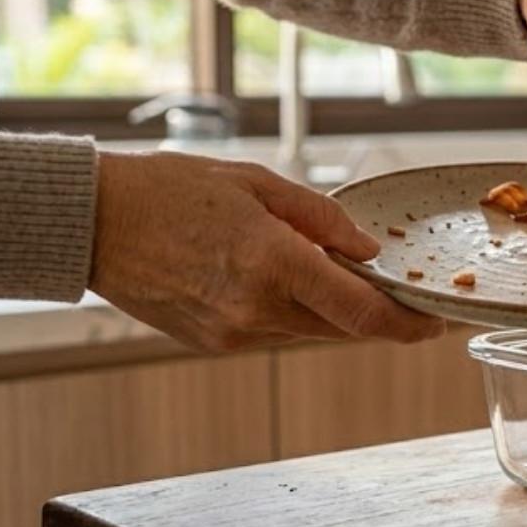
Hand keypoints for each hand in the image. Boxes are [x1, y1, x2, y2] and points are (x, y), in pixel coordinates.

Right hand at [89, 151, 443, 351]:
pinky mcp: (212, 343)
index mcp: (274, 264)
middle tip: (396, 290)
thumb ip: (321, 219)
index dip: (408, 325)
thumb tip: (369, 251)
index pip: (363, 313)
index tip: (436, 324)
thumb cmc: (170, 189)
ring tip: (326, 269)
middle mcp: (257, 309)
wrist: (91, 223)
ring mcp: (232, 333)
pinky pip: (272, 332)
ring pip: (308, 331)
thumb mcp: (256, 183)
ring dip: (329, 309)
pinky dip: (289, 311)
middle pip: (343, 327)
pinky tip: (274, 277)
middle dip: (375, 313)